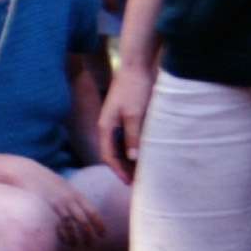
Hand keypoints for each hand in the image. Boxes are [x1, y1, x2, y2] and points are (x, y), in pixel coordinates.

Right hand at [14, 158, 107, 245]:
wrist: (22, 172)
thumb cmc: (41, 179)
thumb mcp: (61, 184)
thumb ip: (71, 196)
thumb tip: (80, 208)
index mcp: (74, 193)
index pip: (92, 212)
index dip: (99, 225)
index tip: (103, 235)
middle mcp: (67, 200)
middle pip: (83, 222)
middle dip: (89, 235)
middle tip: (90, 244)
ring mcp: (55, 206)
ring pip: (70, 227)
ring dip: (75, 239)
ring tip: (76, 245)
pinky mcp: (44, 210)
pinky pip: (56, 227)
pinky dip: (62, 235)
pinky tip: (64, 240)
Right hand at [97, 67, 152, 183]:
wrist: (136, 68)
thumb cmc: (134, 90)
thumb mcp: (135, 115)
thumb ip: (133, 136)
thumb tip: (133, 158)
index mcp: (106, 127)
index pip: (109, 156)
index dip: (119, 171)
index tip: (131, 183)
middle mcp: (108, 126)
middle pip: (113, 153)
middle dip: (124, 168)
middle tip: (139, 180)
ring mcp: (115, 121)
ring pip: (120, 146)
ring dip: (129, 158)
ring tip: (143, 169)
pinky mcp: (125, 116)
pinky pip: (127, 137)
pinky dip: (134, 147)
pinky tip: (145, 151)